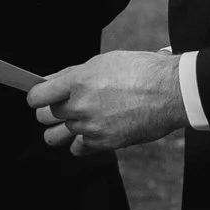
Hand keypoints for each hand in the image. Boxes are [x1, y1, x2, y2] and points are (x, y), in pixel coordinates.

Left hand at [31, 48, 184, 155]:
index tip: (41, 97)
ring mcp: (90, 127)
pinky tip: (94, 130)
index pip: (36, 96)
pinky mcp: (104, 143)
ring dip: (61, 129)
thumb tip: (49, 81)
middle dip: (50, 111)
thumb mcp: (104, 61)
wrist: (172, 92)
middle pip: (44, 116)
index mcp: (78, 81)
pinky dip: (82, 141)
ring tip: (76, 121)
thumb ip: (72, 74)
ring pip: (56, 136)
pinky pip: (77, 148)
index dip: (36, 96)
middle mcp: (80, 106)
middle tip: (64, 106)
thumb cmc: (142, 71)